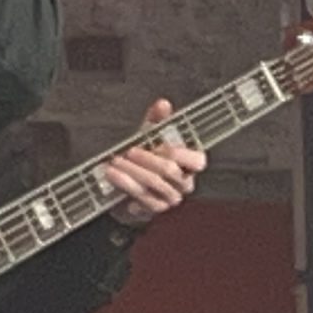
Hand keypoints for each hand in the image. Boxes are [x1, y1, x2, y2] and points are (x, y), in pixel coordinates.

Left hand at [105, 98, 205, 227]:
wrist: (127, 188)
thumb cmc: (144, 159)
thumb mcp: (149, 137)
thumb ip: (157, 121)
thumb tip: (163, 104)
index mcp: (189, 164)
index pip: (197, 161)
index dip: (178, 153)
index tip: (158, 144)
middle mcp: (184, 183)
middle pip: (170, 170)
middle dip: (147, 159)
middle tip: (128, 151)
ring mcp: (171, 197)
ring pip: (155, 184)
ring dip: (132, 172)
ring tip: (115, 163)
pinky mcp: (155, 209)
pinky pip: (143, 198)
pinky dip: (127, 186)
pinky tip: (115, 178)